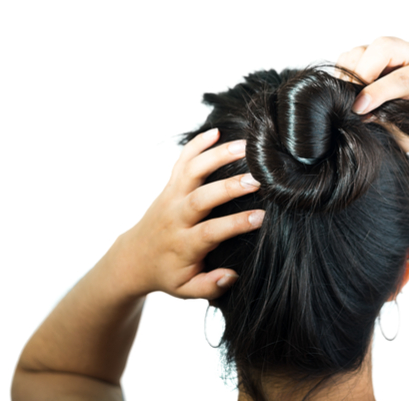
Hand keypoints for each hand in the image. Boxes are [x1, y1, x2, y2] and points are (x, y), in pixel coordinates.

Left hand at [113, 128, 263, 299]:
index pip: (211, 232)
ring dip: (216, 156)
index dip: (236, 224)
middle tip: (257, 178)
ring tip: (245, 146)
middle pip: (200, 198)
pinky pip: (182, 161)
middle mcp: (176, 217)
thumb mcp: (185, 290)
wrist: (134, 257)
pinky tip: (216, 131)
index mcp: (183, 244)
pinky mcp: (170, 185)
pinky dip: (196, 144)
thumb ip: (209, 286)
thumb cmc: (167, 274)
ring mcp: (171, 197)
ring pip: (191, 172)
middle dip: (229, 187)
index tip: (261, 217)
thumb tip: (232, 276)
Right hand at [335, 36, 408, 113]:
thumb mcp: (403, 130)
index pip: (402, 78)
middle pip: (383, 47)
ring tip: (351, 98)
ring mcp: (389, 50)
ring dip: (350, 74)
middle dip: (362, 72)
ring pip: (361, 51)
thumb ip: (383, 117)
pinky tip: (350, 91)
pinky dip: (343, 73)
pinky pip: (349, 57)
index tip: (359, 108)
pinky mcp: (371, 53)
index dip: (378, 92)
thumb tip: (358, 108)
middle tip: (353, 98)